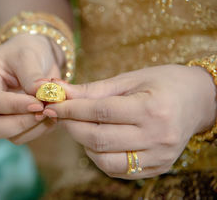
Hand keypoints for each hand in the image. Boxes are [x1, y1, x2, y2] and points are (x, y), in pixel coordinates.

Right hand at [0, 34, 62, 143]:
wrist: (37, 55)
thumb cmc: (26, 49)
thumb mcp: (28, 54)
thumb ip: (32, 75)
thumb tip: (41, 95)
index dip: (14, 105)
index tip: (38, 103)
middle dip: (20, 123)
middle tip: (44, 111)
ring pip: (10, 136)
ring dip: (34, 128)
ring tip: (53, 109)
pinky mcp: (13, 125)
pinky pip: (25, 136)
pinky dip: (40, 129)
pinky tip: (53, 114)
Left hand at [44, 65, 216, 178]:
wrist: (198, 100)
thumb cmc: (162, 83)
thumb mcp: (130, 80)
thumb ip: (94, 89)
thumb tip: (60, 91)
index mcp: (152, 109)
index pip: (100, 112)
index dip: (71, 109)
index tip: (52, 105)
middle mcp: (158, 136)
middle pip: (100, 138)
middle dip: (71, 126)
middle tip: (59, 115)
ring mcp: (159, 156)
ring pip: (105, 160)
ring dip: (84, 144)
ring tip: (80, 126)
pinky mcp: (157, 168)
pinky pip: (118, 170)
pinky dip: (99, 157)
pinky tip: (96, 140)